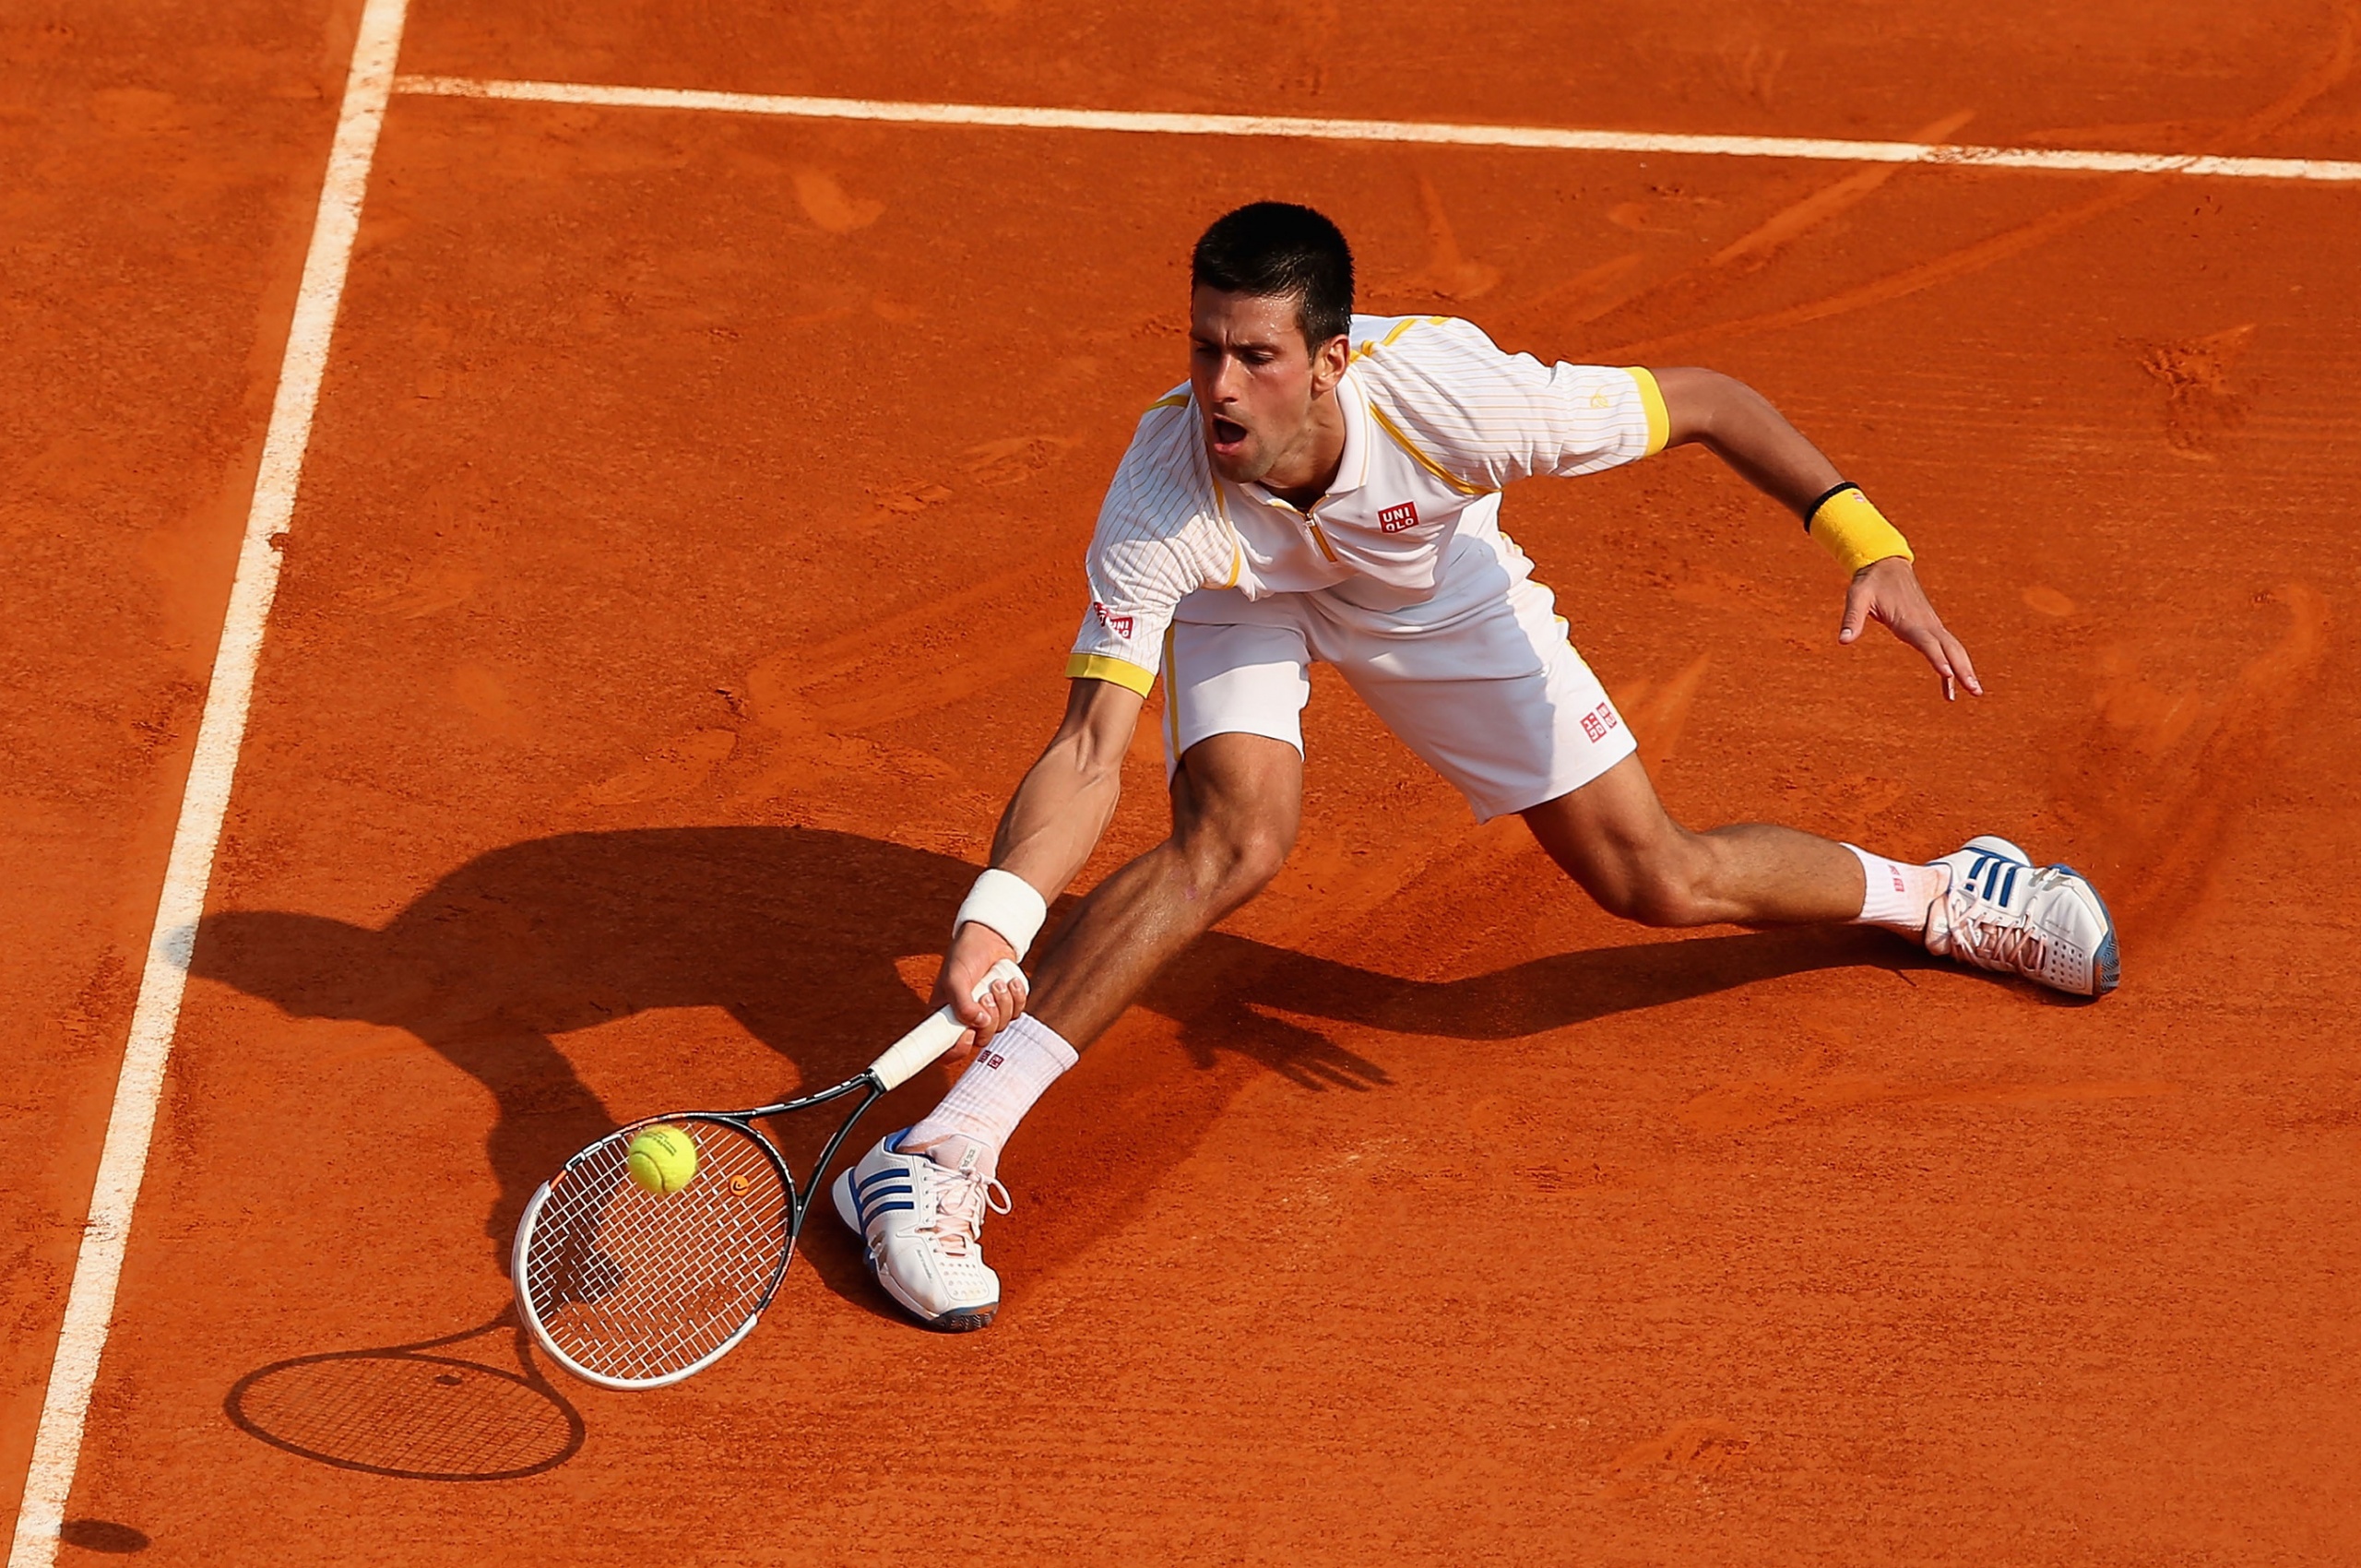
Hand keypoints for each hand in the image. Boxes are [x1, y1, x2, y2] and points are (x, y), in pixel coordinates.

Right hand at [932, 922, 1028, 1065]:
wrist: (989, 938)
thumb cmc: (965, 956)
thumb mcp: (955, 977)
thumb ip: (962, 1003)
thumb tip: (979, 1024)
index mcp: (944, 1017)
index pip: (946, 1050)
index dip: (958, 1049)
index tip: (968, 1033)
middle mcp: (964, 1020)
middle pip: (981, 1040)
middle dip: (989, 1019)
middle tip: (986, 996)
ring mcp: (986, 1015)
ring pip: (1000, 1027)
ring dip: (1003, 1004)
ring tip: (996, 983)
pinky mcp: (1005, 1007)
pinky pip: (1016, 1014)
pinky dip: (1016, 998)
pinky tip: (1010, 982)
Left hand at [1840, 556, 1983, 700]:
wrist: (1887, 564)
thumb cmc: (1871, 582)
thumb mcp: (1857, 597)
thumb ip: (1852, 619)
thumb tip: (1843, 641)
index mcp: (1909, 619)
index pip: (1926, 642)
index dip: (1937, 658)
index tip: (1948, 674)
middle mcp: (1926, 623)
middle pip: (1950, 648)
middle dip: (1963, 669)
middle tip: (1975, 691)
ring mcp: (1931, 624)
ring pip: (1953, 649)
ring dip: (1965, 668)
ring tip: (1975, 692)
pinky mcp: (1930, 625)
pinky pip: (1946, 647)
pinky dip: (1952, 663)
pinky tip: (1951, 684)